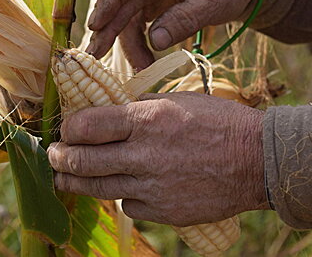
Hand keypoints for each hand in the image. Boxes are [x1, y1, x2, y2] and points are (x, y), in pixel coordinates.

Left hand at [48, 92, 268, 225]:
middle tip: (53, 156)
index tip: (66, 129)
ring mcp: (153, 186)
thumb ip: (139, 108)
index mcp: (147, 119)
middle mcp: (145, 154)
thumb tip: (108, 113)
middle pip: (83, 161)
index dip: (69, 127)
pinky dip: (122, 195)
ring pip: (98, 188)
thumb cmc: (218, 122)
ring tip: (62, 177)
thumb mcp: (177, 101)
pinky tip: (124, 186)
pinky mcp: (164, 211)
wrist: (258, 160)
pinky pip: (129, 204)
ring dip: (74, 182)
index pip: (87, 125)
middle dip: (60, 159)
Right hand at [86, 0, 257, 69]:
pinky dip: (140, 46)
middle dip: (107, 29)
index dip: (110, 0)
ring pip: (128, 18)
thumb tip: (155, 42)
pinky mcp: (153, 5)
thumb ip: (185, 19)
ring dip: (127, 45)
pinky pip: (138, 26)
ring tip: (140, 70)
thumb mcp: (215, 1)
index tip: (96, 24)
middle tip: (94, 55)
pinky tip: (145, 63)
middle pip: (123, 1)